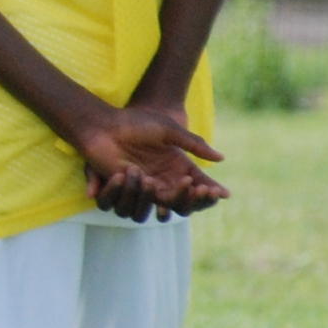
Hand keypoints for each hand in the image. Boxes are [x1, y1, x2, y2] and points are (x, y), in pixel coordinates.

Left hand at [70, 103, 224, 215]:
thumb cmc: (136, 123)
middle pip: (189, 199)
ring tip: (186, 183)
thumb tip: (221, 158)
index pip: (200, 182)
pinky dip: (151, 194)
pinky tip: (152, 180)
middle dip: (200, 197)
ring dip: (180, 196)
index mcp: (178, 163)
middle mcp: (166, 178)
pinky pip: (148, 200)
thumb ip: (193, 143)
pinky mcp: (133, 189)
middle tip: (203, 189)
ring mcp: (150, 184)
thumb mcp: (169, 130)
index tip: (223, 193)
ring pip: (171, 204)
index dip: (212, 189)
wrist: (105, 126)